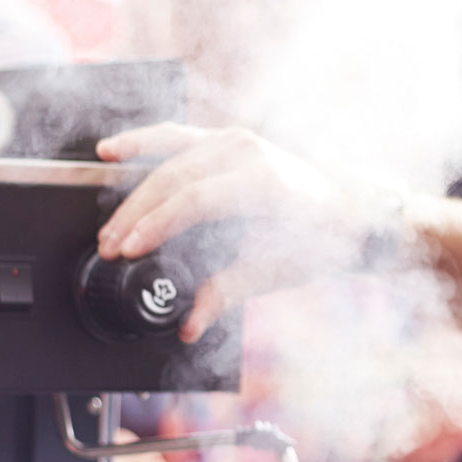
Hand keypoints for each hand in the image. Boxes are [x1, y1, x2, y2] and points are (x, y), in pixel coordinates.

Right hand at [95, 124, 394, 341]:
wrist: (352, 211)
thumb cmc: (321, 238)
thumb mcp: (275, 271)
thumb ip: (227, 294)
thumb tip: (189, 325)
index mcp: (265, 181)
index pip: (195, 200)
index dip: (155, 226)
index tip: (129, 251)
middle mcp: (249, 152)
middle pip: (174, 179)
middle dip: (136, 216)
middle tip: (111, 247)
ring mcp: (237, 140)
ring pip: (168, 157)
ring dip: (133, 191)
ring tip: (110, 224)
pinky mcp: (226, 139)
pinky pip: (176, 136)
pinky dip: (142, 141)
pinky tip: (111, 151)